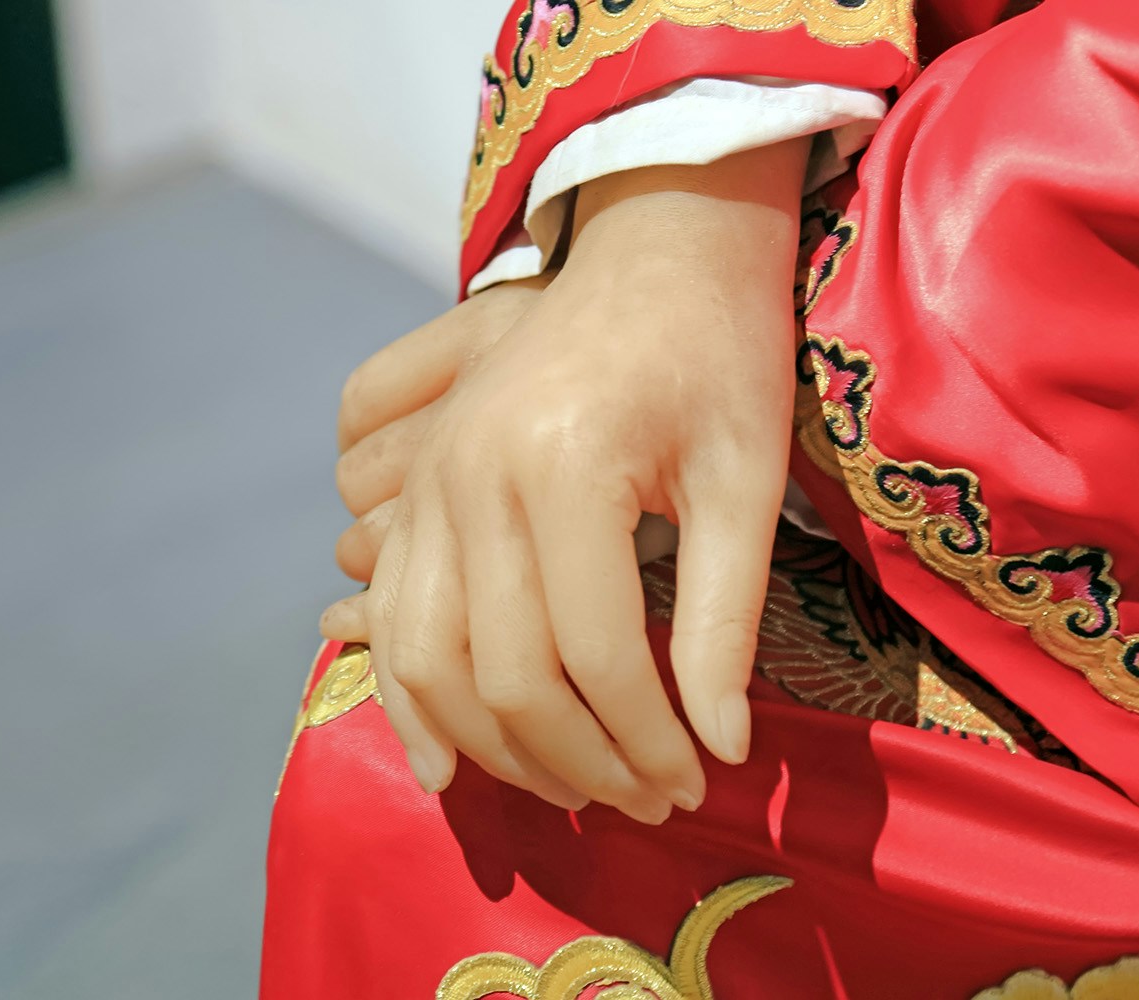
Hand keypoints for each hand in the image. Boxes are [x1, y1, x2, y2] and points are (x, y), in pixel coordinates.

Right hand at [321, 140, 809, 821]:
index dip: (647, 742)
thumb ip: (725, 620)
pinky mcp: (419, 484)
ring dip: (497, 746)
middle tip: (648, 800)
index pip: (597, 657)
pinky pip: (392, 612)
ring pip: (431, 659)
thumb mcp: (746, 478)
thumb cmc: (720, 352)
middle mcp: (474, 476)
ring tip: (573, 786)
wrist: (656, 246)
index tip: (696, 783)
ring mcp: (432, 479)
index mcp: (565, 467)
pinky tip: (446, 758)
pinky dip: (411, 694)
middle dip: (582, 762)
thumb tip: (721, 748)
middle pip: (508, 674)